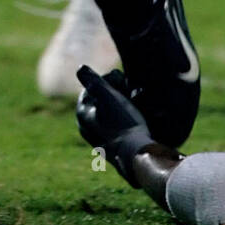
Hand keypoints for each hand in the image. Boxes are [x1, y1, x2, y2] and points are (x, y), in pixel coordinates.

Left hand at [76, 65, 157, 183]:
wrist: (137, 156)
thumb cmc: (122, 122)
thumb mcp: (105, 95)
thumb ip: (92, 79)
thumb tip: (81, 68)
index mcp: (82, 114)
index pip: (92, 87)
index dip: (107, 79)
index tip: (121, 78)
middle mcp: (87, 128)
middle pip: (102, 100)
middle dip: (118, 91)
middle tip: (132, 88)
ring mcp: (101, 139)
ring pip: (113, 113)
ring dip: (126, 102)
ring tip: (139, 98)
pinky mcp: (116, 148)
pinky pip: (121, 126)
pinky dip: (130, 117)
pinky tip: (143, 114)